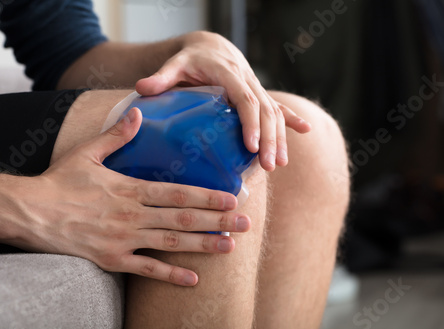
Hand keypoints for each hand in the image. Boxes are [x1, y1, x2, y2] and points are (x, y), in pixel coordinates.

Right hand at [9, 108, 250, 285]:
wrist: (29, 211)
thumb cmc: (59, 181)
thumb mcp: (88, 152)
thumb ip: (116, 135)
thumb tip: (137, 112)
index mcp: (130, 188)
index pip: (177, 192)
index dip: (207, 196)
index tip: (232, 198)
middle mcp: (132, 215)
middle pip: (183, 219)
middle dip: (217, 221)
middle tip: (245, 224)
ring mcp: (123, 239)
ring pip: (171, 244)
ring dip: (203, 245)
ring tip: (229, 246)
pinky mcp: (111, 259)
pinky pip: (146, 269)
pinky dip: (170, 274)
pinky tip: (193, 279)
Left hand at [136, 31, 311, 170]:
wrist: (210, 45)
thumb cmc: (191, 58)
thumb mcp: (175, 64)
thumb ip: (162, 77)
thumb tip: (142, 89)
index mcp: (228, 74)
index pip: (244, 100)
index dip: (250, 123)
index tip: (251, 146)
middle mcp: (247, 80)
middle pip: (264, 110)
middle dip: (269, 139)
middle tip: (268, 165)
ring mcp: (255, 87)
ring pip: (274, 112)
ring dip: (280, 137)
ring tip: (279, 163)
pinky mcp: (258, 93)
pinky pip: (277, 106)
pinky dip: (291, 118)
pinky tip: (305, 130)